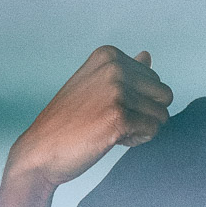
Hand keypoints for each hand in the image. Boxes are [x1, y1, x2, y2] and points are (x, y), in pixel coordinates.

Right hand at [6, 46, 173, 189]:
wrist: (41, 151)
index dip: (137, 100)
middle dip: (145, 113)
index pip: (155, 80)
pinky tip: (111, 139)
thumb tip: (147, 56)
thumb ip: (126, 70)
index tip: (107, 106)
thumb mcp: (95, 85)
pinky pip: (153, 131)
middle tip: (111, 120)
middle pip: (164, 95)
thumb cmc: (69, 121)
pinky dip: (136, 140)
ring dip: (141, 128)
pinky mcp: (119, 117)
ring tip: (110, 129)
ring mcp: (116, 91)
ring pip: (161, 115)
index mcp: (109, 56)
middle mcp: (114, 68)